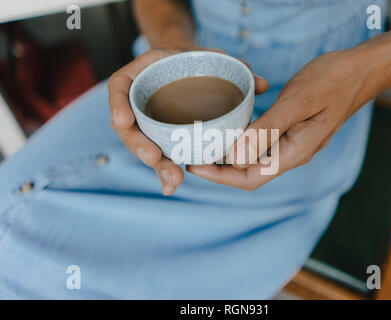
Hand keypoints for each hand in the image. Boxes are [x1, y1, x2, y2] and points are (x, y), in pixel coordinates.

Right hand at [108, 48, 268, 194]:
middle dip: (139, 146)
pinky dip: (164, 171)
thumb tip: (262, 84)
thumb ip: (232, 66)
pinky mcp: (159, 137)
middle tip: (155, 160)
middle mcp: (138, 100)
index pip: (119, 87)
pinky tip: (172, 188)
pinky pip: (159, 154)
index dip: (117, 104)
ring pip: (143, 146)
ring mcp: (146, 121)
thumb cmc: (194, 60)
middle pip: (129, 126)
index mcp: (141, 74)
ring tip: (172, 180)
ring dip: (156, 165)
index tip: (124, 120)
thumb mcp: (208, 57)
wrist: (187, 67)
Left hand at [188, 50, 371, 190]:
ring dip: (230, 157)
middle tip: (193, 155)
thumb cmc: (332, 81)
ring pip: (256, 161)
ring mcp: (295, 144)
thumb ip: (266, 131)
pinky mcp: (294, 132)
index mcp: (295, 152)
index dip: (220, 177)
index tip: (194, 165)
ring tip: (205, 146)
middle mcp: (294, 154)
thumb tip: (235, 159)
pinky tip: (231, 131)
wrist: (360, 70)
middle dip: (220, 170)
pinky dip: (244, 142)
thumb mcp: (297, 103)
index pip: (250, 178)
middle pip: (250, 174)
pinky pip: (264, 146)